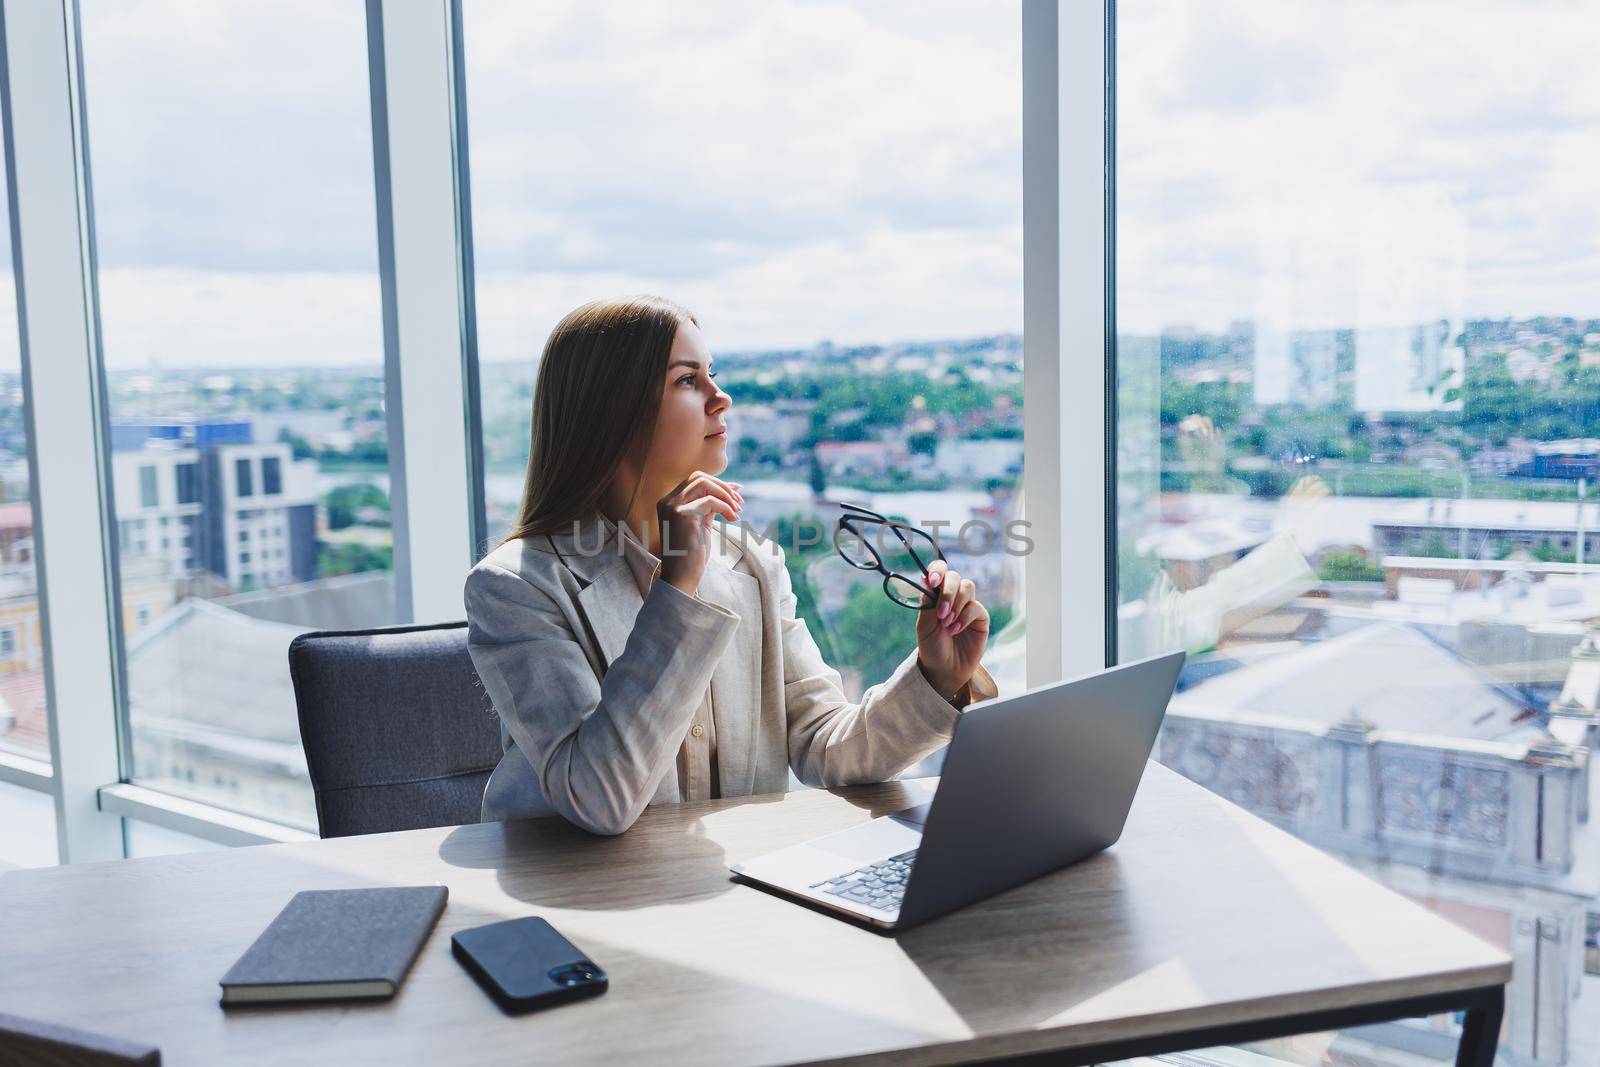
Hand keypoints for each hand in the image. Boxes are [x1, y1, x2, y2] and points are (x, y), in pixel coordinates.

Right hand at [655, 471, 741, 595]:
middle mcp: (667, 501)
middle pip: (698, 477)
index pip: (695, 480)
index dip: (719, 484)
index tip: (737, 494)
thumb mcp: (701, 524)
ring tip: (737, 510)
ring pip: (703, 483)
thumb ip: (710, 506)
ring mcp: (673, 507)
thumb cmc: (692, 555)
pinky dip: (725, 507)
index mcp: (669, 502)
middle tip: (739, 502)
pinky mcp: (682, 516)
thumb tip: (732, 489)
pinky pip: (709, 501)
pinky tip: (733, 518)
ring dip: (724, 494)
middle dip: (722, 486)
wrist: (681, 577)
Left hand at [914, 560, 988, 699]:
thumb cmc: (932, 647)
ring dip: (956, 604)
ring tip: (947, 624)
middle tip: (941, 613)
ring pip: (967, 587)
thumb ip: (928, 603)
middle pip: (954, 577)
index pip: (939, 571)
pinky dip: (964, 617)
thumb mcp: (924, 626)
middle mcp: (952, 596)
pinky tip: (955, 630)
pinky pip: (975, 607)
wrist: (944, 669)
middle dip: (947, 592)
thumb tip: (927, 579)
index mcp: (936, 594)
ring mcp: (967, 605)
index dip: (937, 570)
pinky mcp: (980, 617)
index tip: (932, 580)